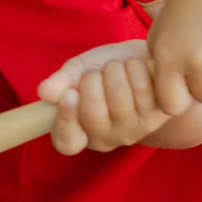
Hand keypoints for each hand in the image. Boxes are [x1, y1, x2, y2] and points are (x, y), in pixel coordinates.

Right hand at [37, 41, 183, 155]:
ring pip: (119, 96)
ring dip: (116, 69)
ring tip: (120, 67)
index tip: (70, 94)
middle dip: (93, 80)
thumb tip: (44, 92)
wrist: (144, 59)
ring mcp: (134, 130)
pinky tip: (139, 68)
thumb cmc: (106, 69)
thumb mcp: (79, 70)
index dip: (66, 119)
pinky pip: (143, 88)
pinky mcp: (158, 117)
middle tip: (98, 72)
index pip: (67, 142)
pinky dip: (137, 68)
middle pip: (93, 113)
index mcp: (80, 132)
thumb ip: (62, 81)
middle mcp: (107, 139)